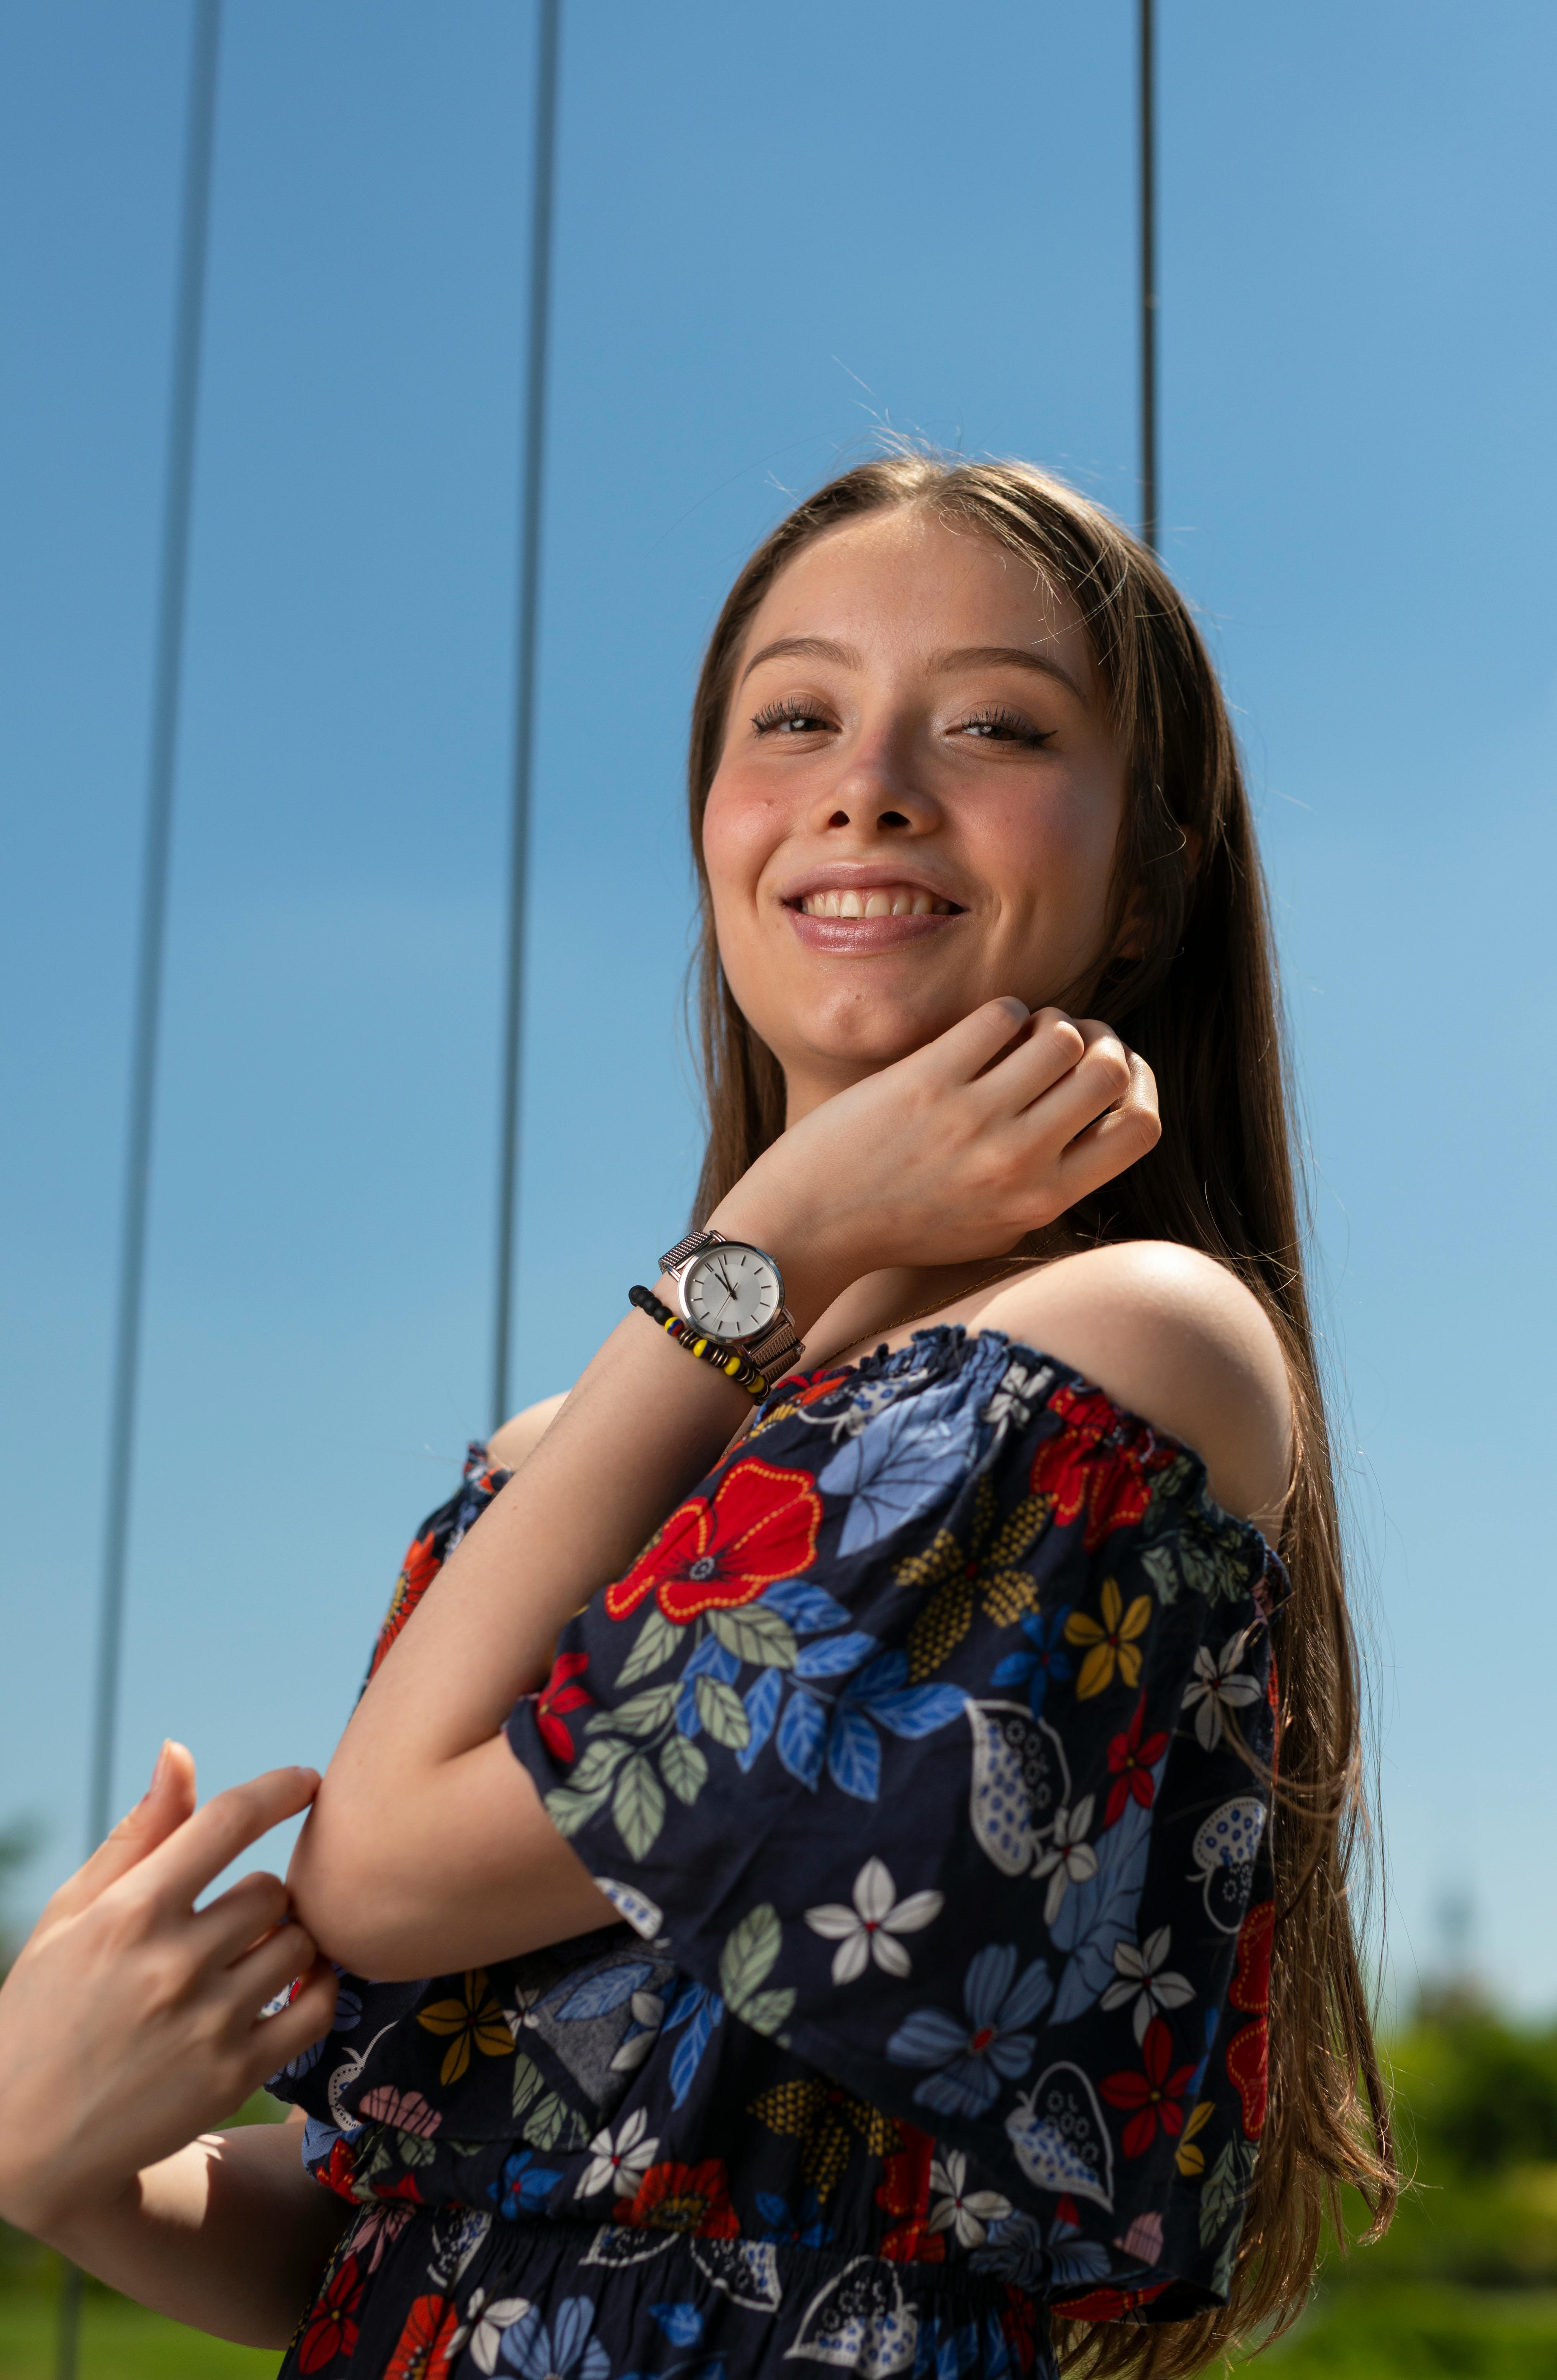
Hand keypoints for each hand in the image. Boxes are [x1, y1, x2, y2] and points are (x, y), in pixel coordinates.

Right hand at [0, 1743, 336, 2238]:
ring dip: (283, 1943)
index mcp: (130, 1913)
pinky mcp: (233, 2076)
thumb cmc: (45, 2009)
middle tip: (229, 1920)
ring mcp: (208, 2024)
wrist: (22, 2140)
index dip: (280, 1790)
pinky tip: (291, 1987)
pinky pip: (316, 2008)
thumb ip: (138, 1835)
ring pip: (298, 1944)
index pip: (230, 1821)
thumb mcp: (72, 1914)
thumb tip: (180, 1751)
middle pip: (270, 1890)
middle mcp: (173, 1964)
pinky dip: (316, 1989)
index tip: (307, 1782)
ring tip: (245, 1959)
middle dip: (258, 1896)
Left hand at [710, 999, 1158, 1322]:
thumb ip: (1052, 1182)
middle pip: (1111, 1070)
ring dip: (1050, 1022)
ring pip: (1064, 1033)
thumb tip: (1101, 1111)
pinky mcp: (927, 1080)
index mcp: (1044, 1201)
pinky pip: (1001, 1014)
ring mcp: (973, 1117)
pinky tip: (977, 1034)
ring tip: (1020, 1039)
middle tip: (1066, 1046)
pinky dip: (1003, 1013)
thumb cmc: (903, 1225)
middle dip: (1100, 1044)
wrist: (809, 1228)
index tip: (1108, 1080)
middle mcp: (1019, 1161)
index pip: (1143, 1129)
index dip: (1138, 1089)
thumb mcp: (995, 1226)